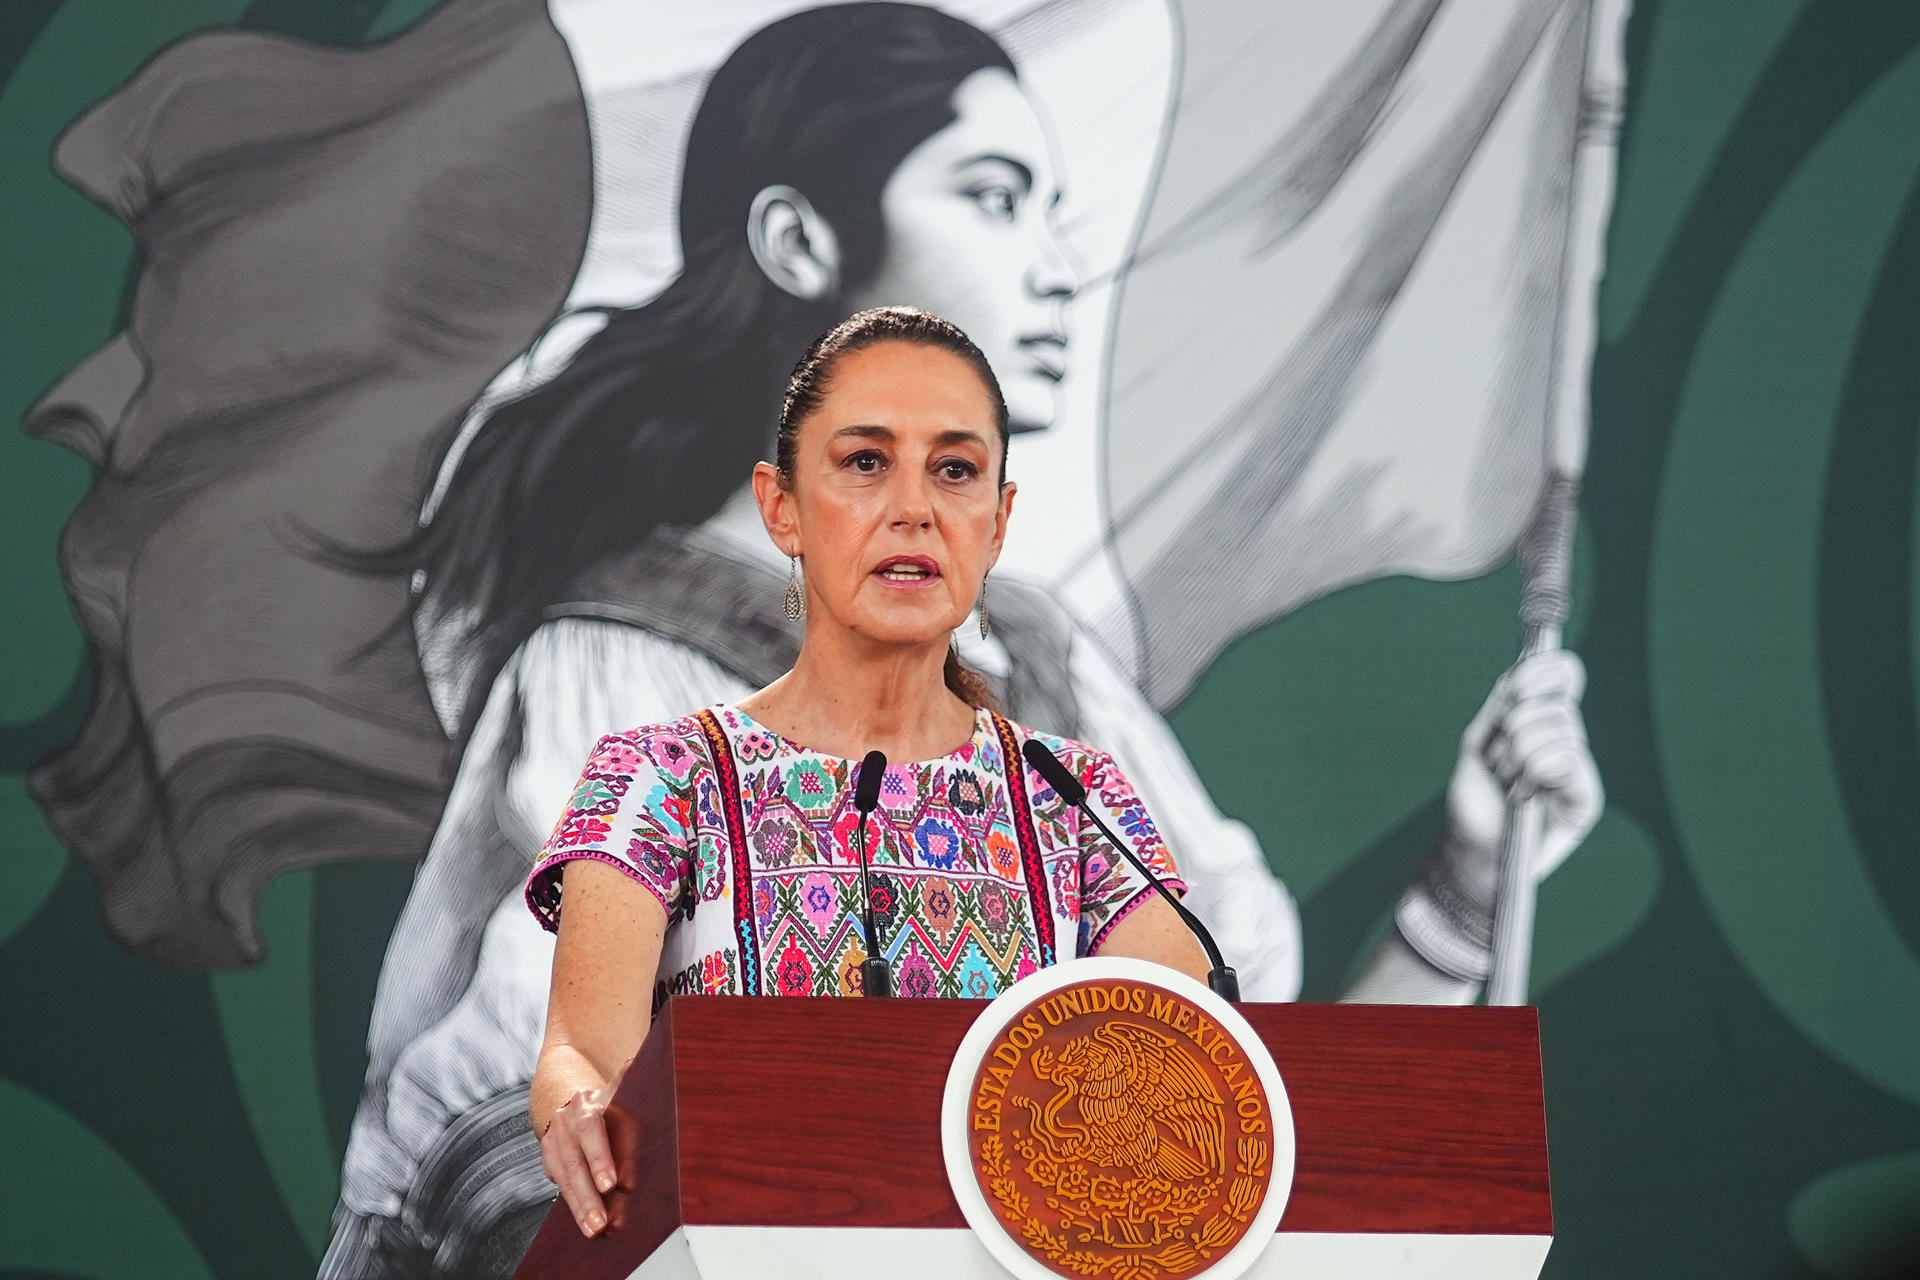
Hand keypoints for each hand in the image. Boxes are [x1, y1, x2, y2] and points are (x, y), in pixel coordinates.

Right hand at [538, 1056, 632, 1236]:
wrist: (574, 1094)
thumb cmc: (615, 1102)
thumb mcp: (626, 1098)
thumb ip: (630, 1107)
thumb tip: (633, 1090)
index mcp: (587, 1103)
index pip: (591, 1130)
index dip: (601, 1158)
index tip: (614, 1185)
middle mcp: (565, 1122)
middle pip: (575, 1161)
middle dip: (589, 1194)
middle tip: (603, 1222)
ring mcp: (554, 1141)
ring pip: (565, 1178)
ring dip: (580, 1207)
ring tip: (595, 1231)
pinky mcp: (550, 1160)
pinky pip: (560, 1186)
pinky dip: (574, 1208)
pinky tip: (587, 1226)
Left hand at [1442, 650, 1603, 901]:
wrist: (1473, 851)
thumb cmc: (1474, 801)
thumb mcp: (1480, 744)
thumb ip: (1502, 706)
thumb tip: (1526, 665)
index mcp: (1543, 722)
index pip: (1565, 676)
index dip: (1543, 672)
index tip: (1514, 688)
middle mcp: (1567, 740)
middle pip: (1554, 704)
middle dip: (1513, 731)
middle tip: (1499, 765)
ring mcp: (1579, 768)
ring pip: (1559, 728)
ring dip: (1518, 756)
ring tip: (1509, 784)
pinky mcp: (1586, 798)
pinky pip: (1568, 759)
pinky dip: (1537, 771)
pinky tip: (1527, 795)